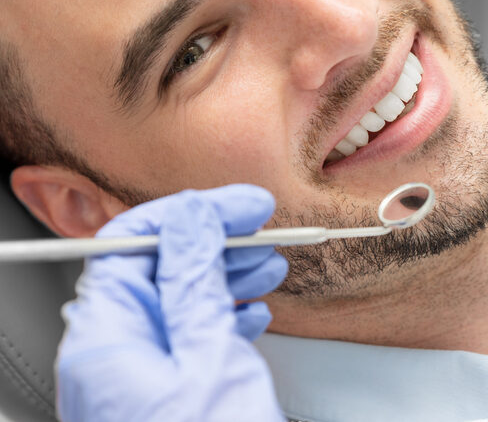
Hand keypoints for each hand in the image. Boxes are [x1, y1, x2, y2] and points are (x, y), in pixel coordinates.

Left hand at [56, 185, 287, 421]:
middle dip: (217, 244)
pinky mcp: (161, 394)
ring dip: (227, 278)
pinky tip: (252, 313)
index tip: (240, 205)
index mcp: (105, 338)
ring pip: (178, 301)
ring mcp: (135, 376)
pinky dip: (222, 318)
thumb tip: (191, 219)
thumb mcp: (210, 358)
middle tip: (263, 233)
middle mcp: (111, 354)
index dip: (191, 213)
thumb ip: (194, 283)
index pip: (131, 242)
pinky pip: (186, 338)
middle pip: (158, 268)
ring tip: (269, 267)